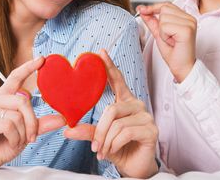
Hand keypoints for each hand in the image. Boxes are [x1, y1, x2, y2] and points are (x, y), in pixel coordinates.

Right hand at [0, 57, 65, 177]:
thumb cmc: (3, 144)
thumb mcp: (26, 133)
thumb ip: (41, 124)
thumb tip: (62, 118)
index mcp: (3, 98)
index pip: (15, 77)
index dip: (28, 67)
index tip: (42, 59)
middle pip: (23, 100)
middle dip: (32, 121)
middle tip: (32, 136)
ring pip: (16, 114)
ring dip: (23, 132)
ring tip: (18, 141)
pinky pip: (7, 125)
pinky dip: (15, 138)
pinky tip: (10, 143)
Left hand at [64, 49, 158, 178]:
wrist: (134, 168)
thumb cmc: (119, 149)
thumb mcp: (100, 138)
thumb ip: (87, 131)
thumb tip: (68, 129)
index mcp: (125, 102)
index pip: (118, 80)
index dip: (109, 66)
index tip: (101, 52)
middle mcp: (137, 106)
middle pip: (112, 109)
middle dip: (100, 130)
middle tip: (94, 146)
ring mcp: (146, 117)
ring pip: (117, 123)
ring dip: (106, 141)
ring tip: (103, 151)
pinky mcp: (151, 130)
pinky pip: (125, 132)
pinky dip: (114, 144)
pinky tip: (113, 150)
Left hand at [137, 2, 196, 82]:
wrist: (182, 68)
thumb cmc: (174, 53)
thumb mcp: (159, 33)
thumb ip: (152, 20)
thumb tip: (142, 9)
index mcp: (186, 17)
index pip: (166, 4)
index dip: (153, 7)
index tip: (141, 9)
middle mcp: (190, 18)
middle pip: (164, 9)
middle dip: (160, 24)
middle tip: (169, 37)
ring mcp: (190, 23)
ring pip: (163, 18)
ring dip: (162, 32)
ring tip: (171, 40)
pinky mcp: (187, 30)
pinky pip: (165, 26)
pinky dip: (164, 36)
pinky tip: (173, 42)